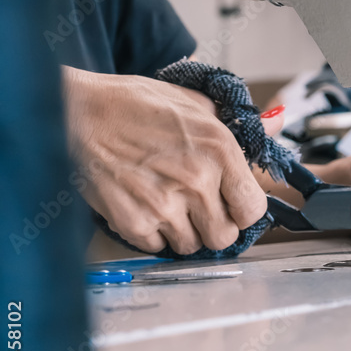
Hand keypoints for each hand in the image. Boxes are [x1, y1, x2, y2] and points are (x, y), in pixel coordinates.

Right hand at [63, 67, 283, 253]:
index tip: (232, 204)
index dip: (243, 210)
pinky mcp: (133, 221)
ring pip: (192, 246)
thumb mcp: (194, 103)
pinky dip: (153, 234)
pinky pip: (158, 247)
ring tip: (167, 203)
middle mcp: (198, 181)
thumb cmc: (134, 104)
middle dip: (214, 226)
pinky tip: (144, 207)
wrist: (75, 112)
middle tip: (198, 208)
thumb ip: (238, 123)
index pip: (254, 209)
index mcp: (221, 150)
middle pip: (224, 236)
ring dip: (183, 232)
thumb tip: (276, 124)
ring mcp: (165, 204)